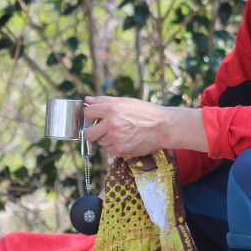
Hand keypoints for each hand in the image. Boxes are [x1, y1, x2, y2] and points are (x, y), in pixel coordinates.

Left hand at [82, 95, 205, 157]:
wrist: (163, 127)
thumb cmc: (145, 112)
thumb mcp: (125, 101)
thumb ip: (104, 100)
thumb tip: (87, 100)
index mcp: (112, 109)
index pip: (88, 113)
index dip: (92, 115)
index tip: (96, 117)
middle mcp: (112, 124)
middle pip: (89, 134)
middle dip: (94, 131)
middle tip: (104, 129)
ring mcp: (116, 138)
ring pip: (101, 142)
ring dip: (107, 139)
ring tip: (123, 133)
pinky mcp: (122, 150)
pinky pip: (110, 150)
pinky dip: (115, 147)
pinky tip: (126, 140)